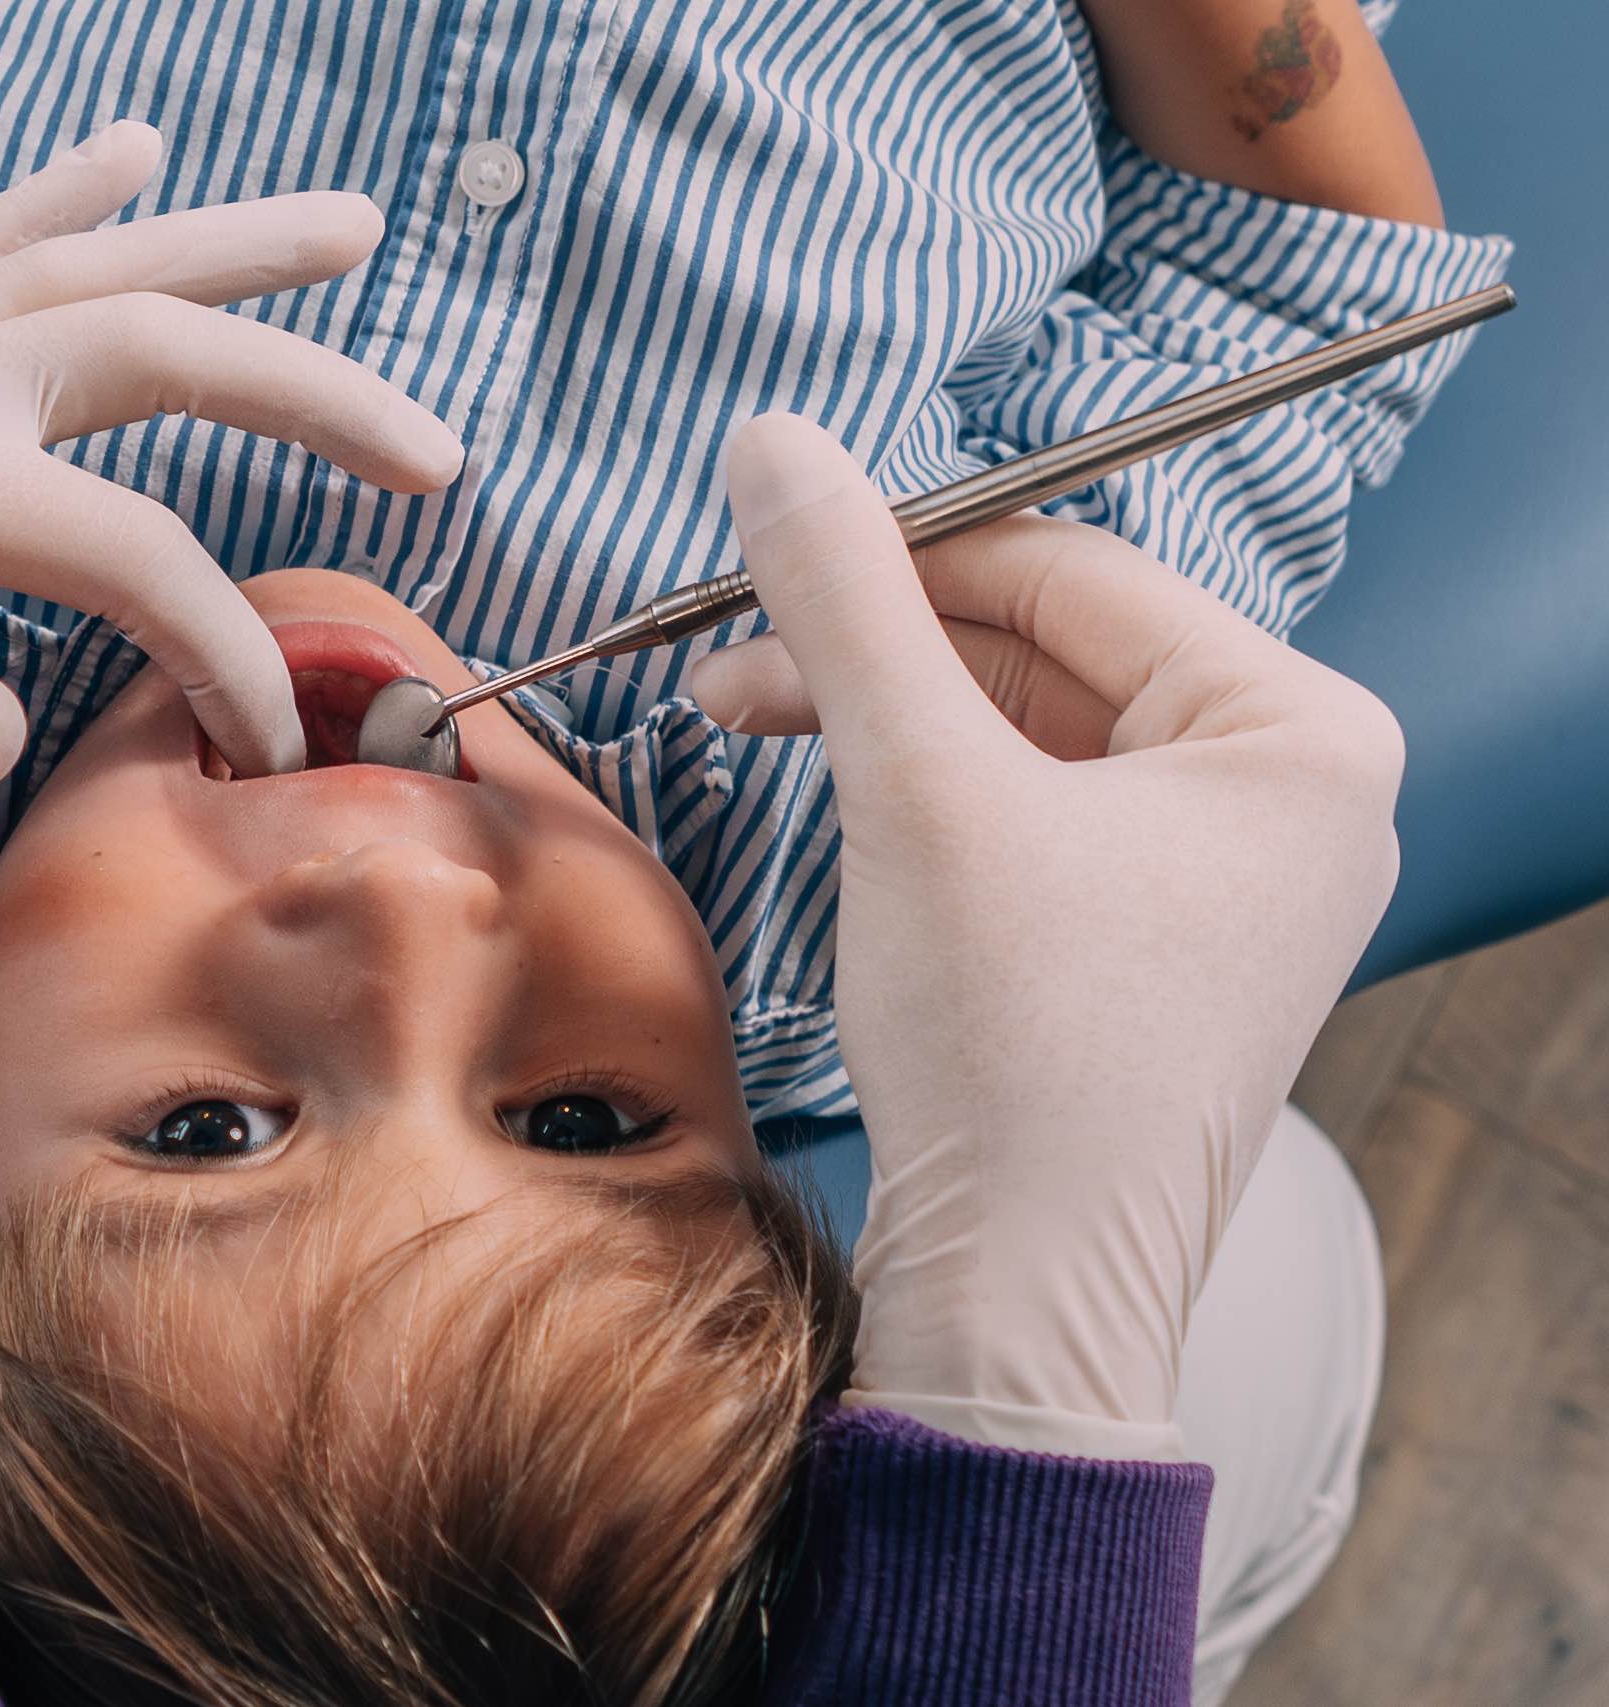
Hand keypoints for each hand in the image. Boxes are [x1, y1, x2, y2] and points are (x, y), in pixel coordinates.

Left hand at [0, 121, 461, 890]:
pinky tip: (129, 149)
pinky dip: (58, 200)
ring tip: (356, 228)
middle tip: (433, 452)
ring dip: (222, 248)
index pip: (123, 544)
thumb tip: (12, 728)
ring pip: (78, 271)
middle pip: (142, 345)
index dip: (223, 645)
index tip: (269, 750)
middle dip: (306, 391)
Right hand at [691, 415, 1401, 1458]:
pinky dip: (928, 795)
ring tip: (751, 721)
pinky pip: (1037, 813)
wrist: (1025, 1290)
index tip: (763, 550)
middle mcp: (1294, 792)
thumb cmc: (1014, 1052)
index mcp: (1302, 731)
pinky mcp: (1163, 940)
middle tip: (732, 660)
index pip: (1074, 570)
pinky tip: (836, 799)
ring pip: (1031, 730)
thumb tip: (773, 442)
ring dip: (887, 718)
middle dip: (879, 648)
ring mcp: (1234, 874)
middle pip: (1049, 648)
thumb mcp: (916, 789)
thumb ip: (849, 598)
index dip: (901, 549)